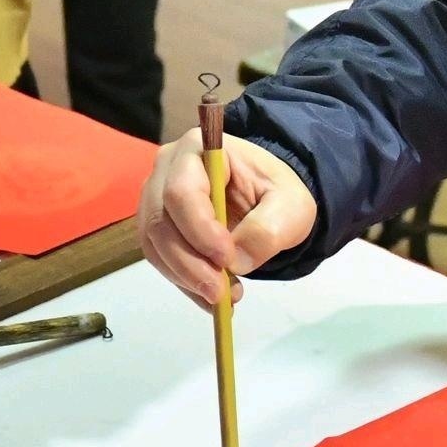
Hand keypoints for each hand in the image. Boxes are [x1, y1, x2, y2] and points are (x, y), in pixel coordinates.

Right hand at [139, 126, 315, 310]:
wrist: (266, 198)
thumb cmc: (276, 192)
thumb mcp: (291, 207)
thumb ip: (268, 230)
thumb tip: (236, 261)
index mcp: (199, 150)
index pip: (182, 191)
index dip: (199, 229)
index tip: (226, 258)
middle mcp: (166, 170)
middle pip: (161, 221)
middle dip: (189, 263)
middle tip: (221, 293)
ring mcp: (156, 199)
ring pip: (156, 244)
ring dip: (186, 277)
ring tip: (223, 296)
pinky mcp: (157, 227)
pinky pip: (160, 259)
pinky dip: (184, 282)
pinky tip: (211, 297)